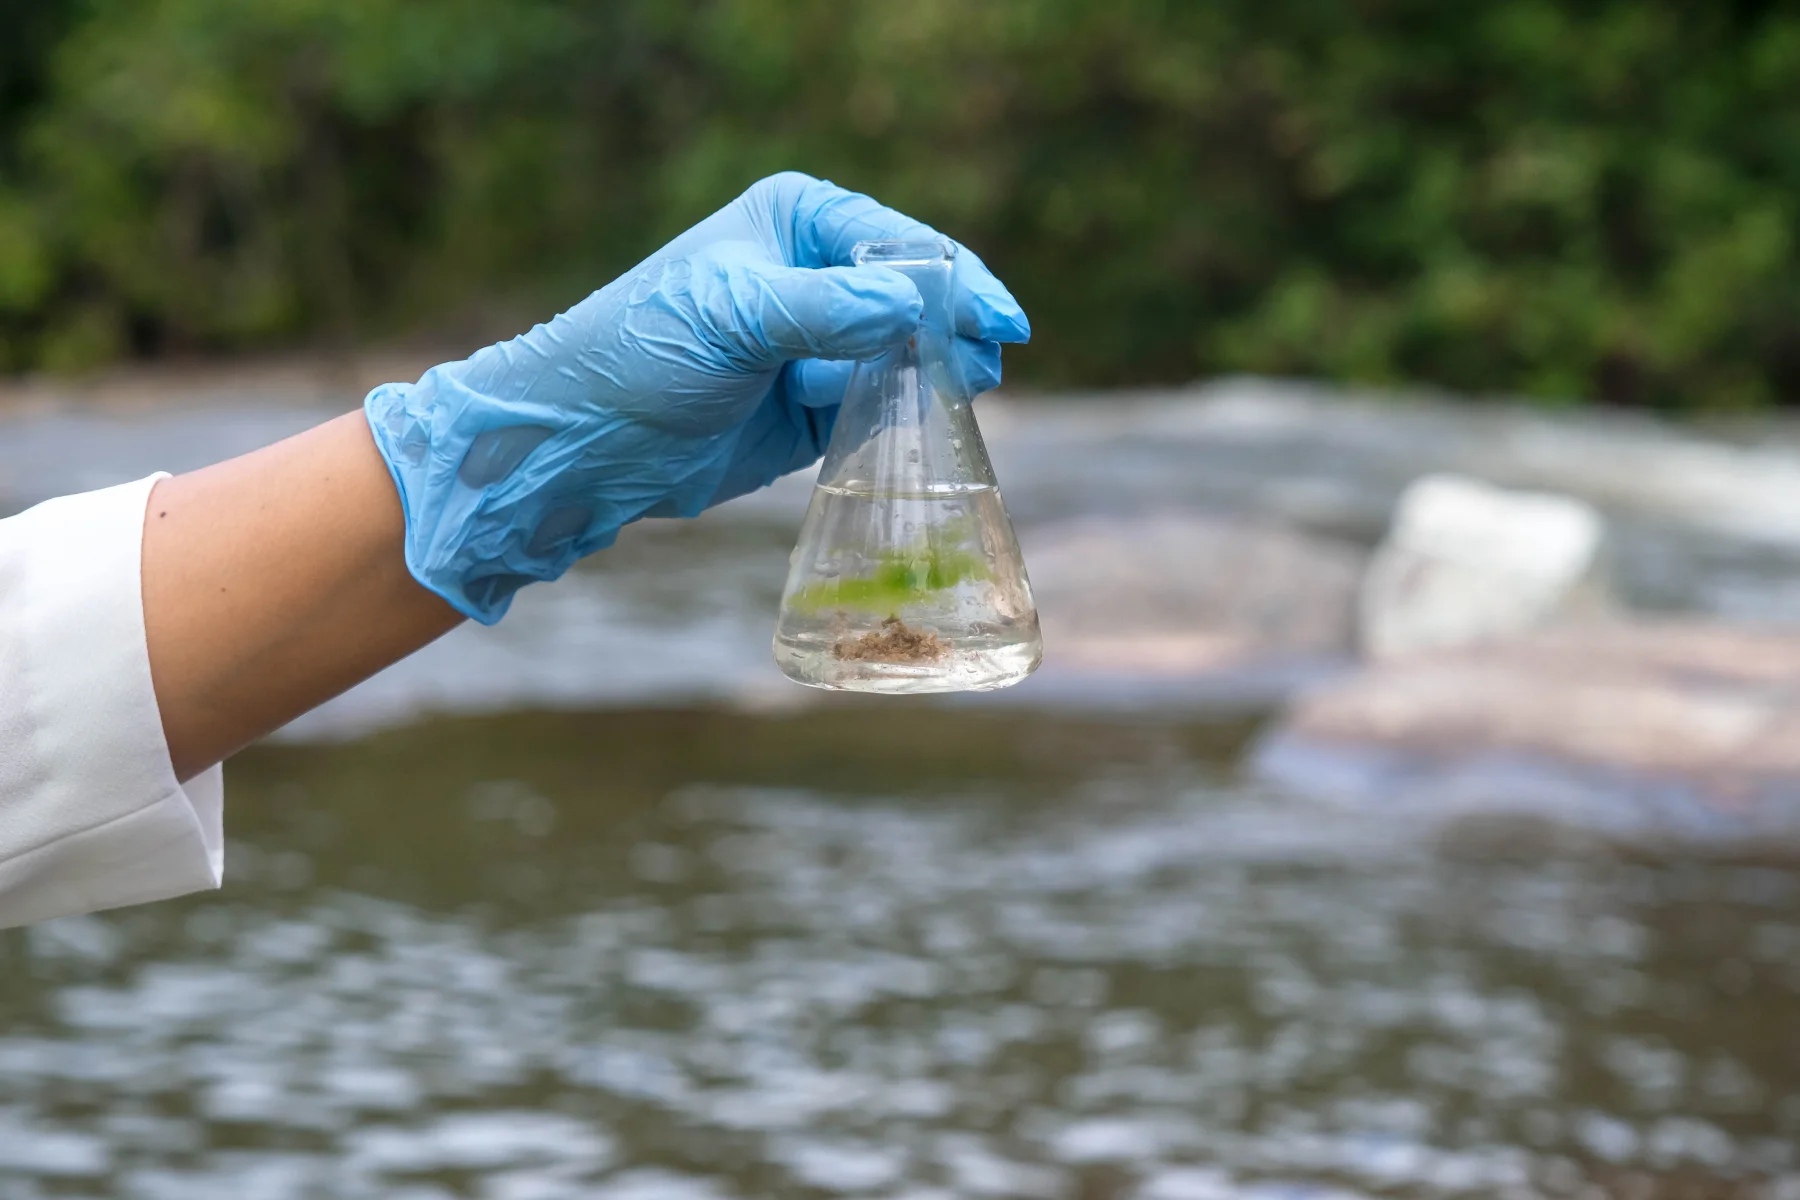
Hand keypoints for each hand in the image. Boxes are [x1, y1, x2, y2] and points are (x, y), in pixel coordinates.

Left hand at [365, 171, 1029, 622]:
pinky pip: (883, 409)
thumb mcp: (734, 318)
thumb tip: (912, 306)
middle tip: (985, 372)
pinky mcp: (815, 409)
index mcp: (799, 221)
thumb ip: (826, 309)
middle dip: (956, 333)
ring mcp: (819, 344)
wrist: (585, 444)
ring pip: (909, 358)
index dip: (959, 282)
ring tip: (963, 401)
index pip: (902, 244)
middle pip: (918, 300)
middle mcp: (815, 274)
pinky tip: (925, 433)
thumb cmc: (642, 354)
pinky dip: (905, 420)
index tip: (1002, 325)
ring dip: (937, 380)